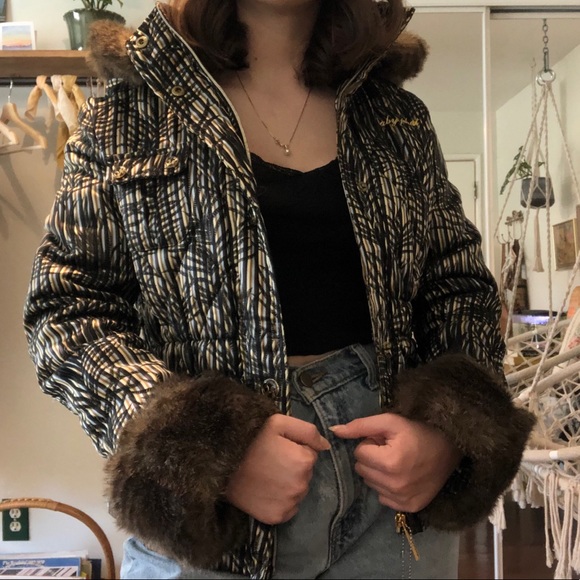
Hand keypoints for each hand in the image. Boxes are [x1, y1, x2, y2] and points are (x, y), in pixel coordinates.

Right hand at [225, 414, 330, 524]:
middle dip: (294, 467)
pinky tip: (266, 490)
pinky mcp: (276, 518)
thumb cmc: (251, 441)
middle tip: (272, 461)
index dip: (296, 450)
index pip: (310, 455)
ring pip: (297, 491)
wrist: (222, 466)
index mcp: (304, 461)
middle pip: (305, 474)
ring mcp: (289, 504)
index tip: (279, 448)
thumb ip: (308, 431)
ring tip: (268, 475)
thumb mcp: (279, 423)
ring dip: (288, 484)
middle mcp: (300, 485)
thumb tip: (326, 446)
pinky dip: (281, 500)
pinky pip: (288, 508)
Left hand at [331, 413, 461, 512]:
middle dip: (372, 458)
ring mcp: (404, 500)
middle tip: (390, 450)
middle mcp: (396, 486)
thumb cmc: (418, 431)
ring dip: (378, 473)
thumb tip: (334, 431)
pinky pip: (383, 498)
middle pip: (362, 471)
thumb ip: (360, 426)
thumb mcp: (390, 421)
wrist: (450, 448)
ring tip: (397, 462)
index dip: (370, 443)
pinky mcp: (410, 508)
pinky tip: (402, 476)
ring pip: (371, 484)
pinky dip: (388, 487)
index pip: (359, 454)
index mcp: (390, 463)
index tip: (386, 441)